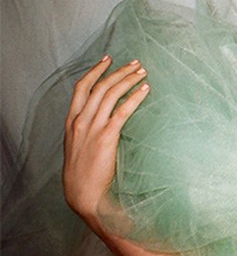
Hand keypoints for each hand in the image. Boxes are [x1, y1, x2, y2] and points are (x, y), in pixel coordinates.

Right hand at [63, 56, 149, 228]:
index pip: (81, 88)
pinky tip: (145, 90)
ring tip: (142, 72)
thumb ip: (87, 130)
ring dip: (128, 80)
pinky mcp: (106, 137)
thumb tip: (104, 116)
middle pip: (99, 86)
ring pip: (110, 94)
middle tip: (135, 63)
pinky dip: (134, 97)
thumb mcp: (78, 147)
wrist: (84, 196)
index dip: (94, 70)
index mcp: (71, 122)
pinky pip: (122, 111)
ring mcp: (92, 128)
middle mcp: (80, 121)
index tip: (108, 59)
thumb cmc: (83, 174)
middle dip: (118, 71)